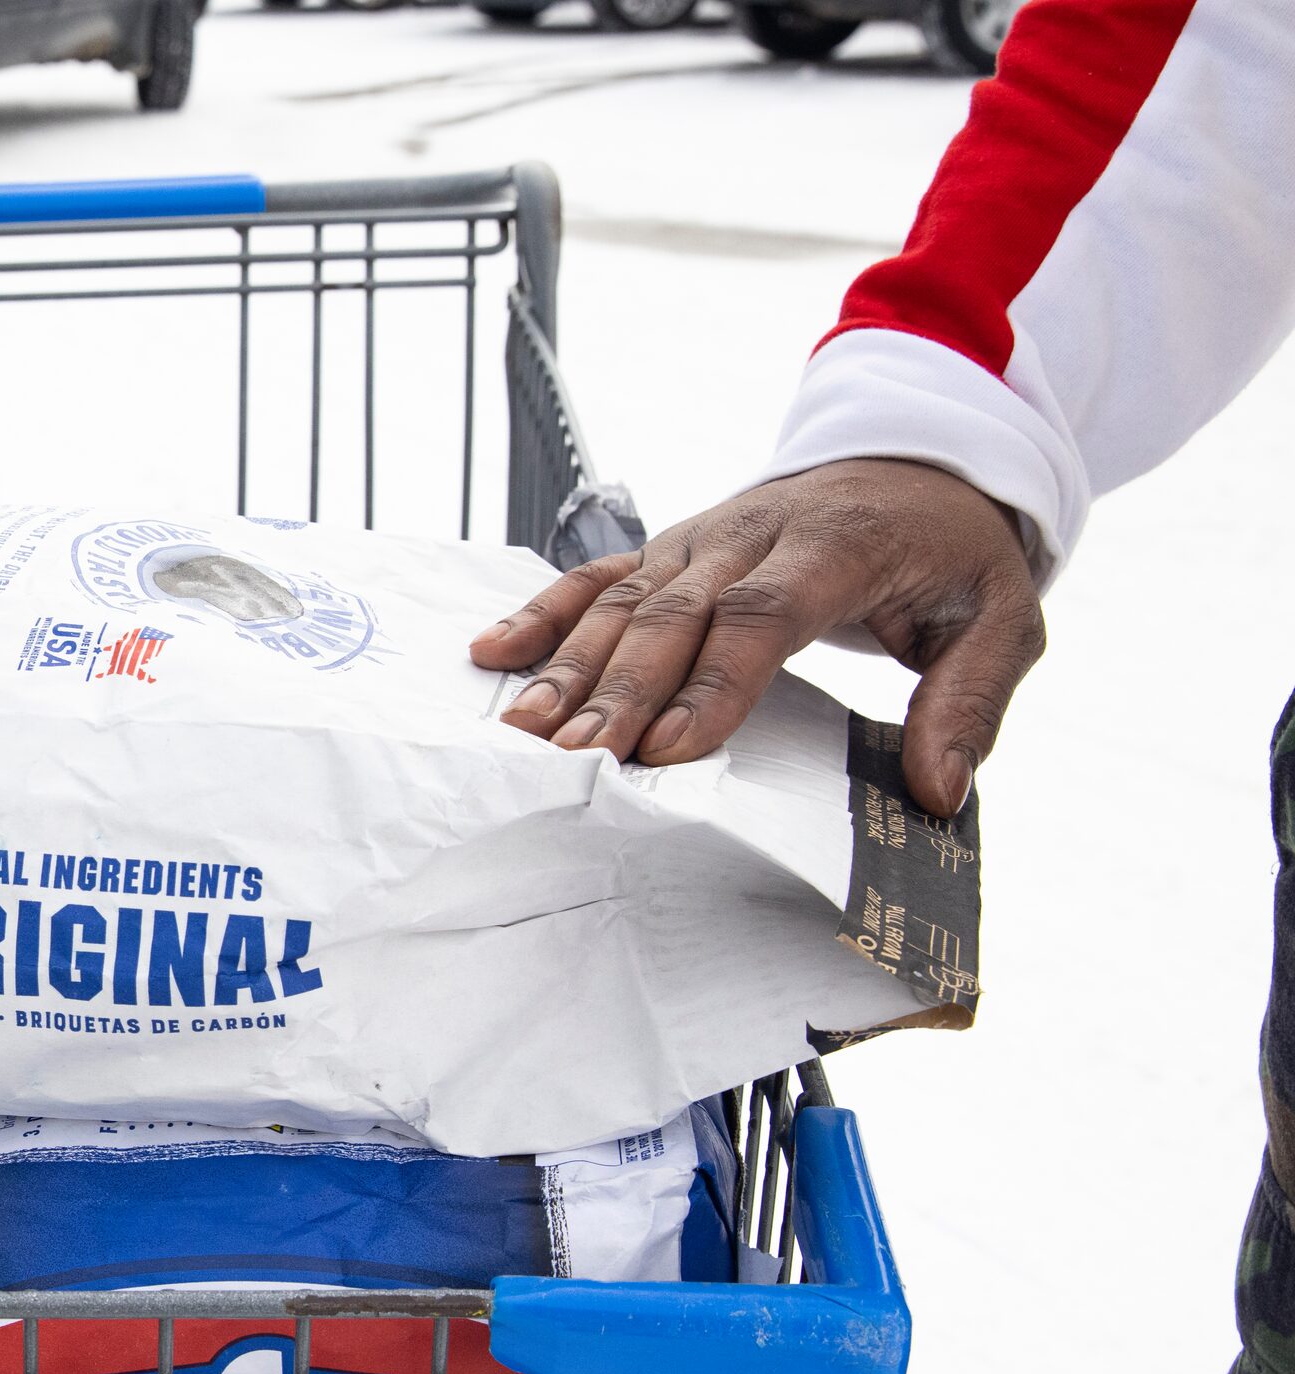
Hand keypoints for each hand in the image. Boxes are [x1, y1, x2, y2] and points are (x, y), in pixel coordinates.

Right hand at [470, 458, 1044, 814]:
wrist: (918, 459)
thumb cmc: (952, 550)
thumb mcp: (1004, 618)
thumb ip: (971, 701)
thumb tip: (940, 791)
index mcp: (836, 543)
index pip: (761, 613)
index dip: (711, 682)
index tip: (668, 749)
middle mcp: (752, 532)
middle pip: (674, 613)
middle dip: (618, 691)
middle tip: (576, 760)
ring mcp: (699, 536)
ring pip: (623, 599)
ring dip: (568, 667)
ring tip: (524, 729)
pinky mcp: (668, 547)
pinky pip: (595, 577)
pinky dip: (541, 613)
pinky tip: (493, 653)